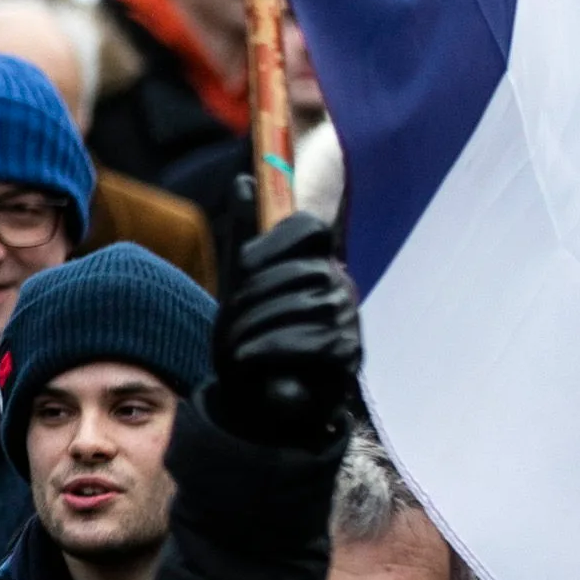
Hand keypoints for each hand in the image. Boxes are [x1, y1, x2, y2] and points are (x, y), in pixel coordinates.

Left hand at [206, 211, 362, 449]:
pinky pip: (316, 342)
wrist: (251, 398)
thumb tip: (244, 181)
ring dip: (258, 327)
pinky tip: (252, 360)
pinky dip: (274, 350)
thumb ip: (242, 234)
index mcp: (315, 262)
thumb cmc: (246, 335)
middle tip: (229, 324)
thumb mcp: (236, 284)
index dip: (274, 241)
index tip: (244, 266)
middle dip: (254, 297)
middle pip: (302, 271)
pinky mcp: (350, 357)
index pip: (309, 227)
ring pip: (307, 306)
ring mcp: (349, 321)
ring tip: (237, 349)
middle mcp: (340, 286)